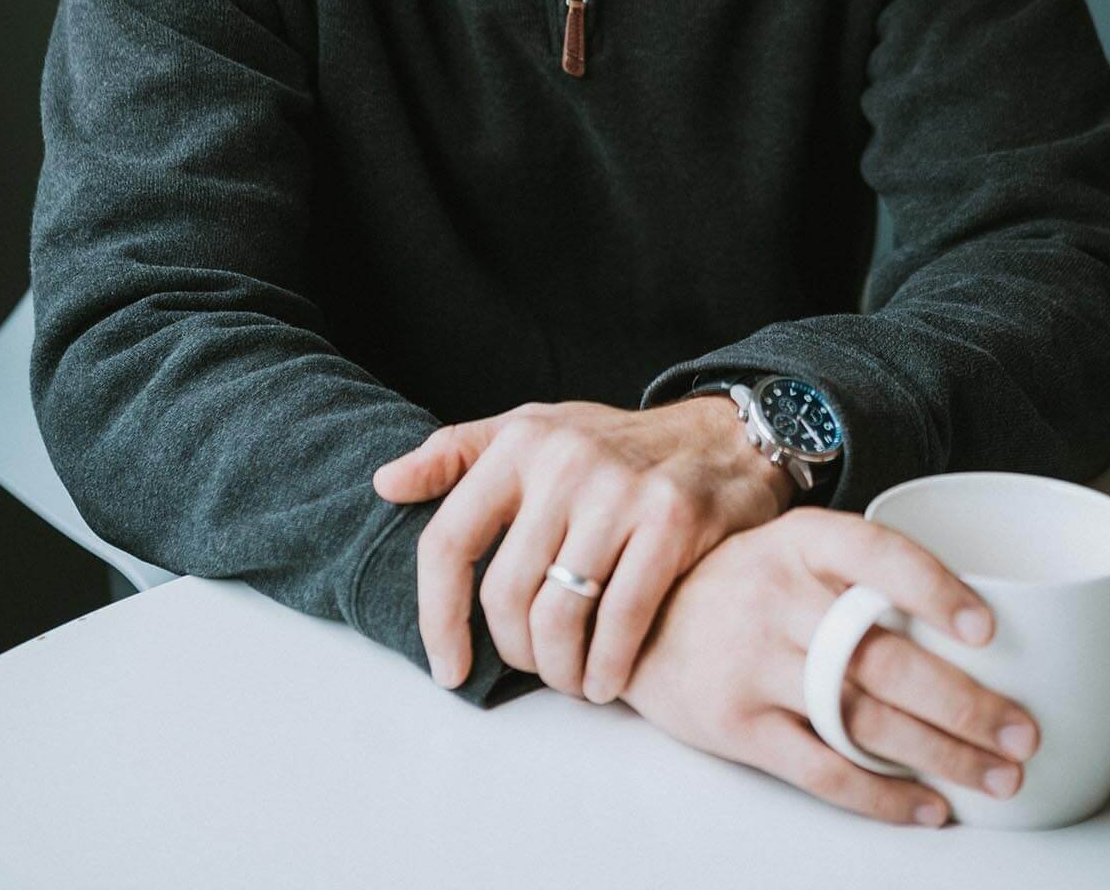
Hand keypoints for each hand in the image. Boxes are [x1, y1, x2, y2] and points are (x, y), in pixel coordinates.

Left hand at [371, 397, 792, 699]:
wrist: (724, 436)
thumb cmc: (614, 447)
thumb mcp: (534, 429)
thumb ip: (457, 453)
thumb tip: (385, 483)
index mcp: (519, 442)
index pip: (447, 541)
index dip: (436, 617)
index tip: (448, 667)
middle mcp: (564, 461)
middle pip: (505, 594)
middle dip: (515, 652)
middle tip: (537, 667)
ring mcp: (619, 491)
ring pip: (559, 614)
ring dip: (561, 670)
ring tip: (573, 679)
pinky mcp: (671, 522)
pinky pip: (620, 620)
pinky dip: (608, 667)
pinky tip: (608, 679)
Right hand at [618, 507, 1040, 827]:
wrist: (634, 620)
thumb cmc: (735, 584)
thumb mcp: (787, 550)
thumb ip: (858, 574)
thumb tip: (971, 622)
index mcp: (799, 541)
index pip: (876, 554)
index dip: (934, 589)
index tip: (988, 630)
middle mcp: (776, 596)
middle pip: (882, 655)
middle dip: (964, 702)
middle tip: (1022, 731)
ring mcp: (753, 662)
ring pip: (862, 716)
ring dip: (942, 754)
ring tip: (998, 774)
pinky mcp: (737, 724)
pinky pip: (822, 768)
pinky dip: (883, 794)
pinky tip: (929, 805)